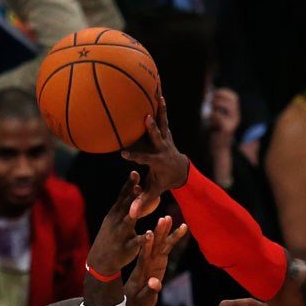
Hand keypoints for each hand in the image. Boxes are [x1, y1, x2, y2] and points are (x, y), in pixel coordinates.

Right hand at [89, 172, 147, 275]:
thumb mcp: (114, 220)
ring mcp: (120, 234)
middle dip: (131, 196)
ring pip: (128, 222)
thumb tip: (135, 190)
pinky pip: (135, 242)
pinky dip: (142, 238)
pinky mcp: (126, 247)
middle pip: (125, 206)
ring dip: (135, 214)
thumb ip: (125, 207)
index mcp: (115, 214)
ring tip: (141, 206)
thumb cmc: (111, 237)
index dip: (128, 185)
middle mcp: (116, 222)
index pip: (122, 197)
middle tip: (139, 184)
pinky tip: (150, 234)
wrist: (101, 260)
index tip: (135, 172)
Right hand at [121, 96, 190, 218]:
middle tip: (146, 118)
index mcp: (158, 162)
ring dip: (160, 111)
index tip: (124, 153)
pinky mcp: (166, 133)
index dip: (135, 156)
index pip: (144, 159)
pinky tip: (158, 92)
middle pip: (157, 138)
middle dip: (152, 129)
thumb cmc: (164, 181)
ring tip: (158, 96)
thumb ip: (143, 201)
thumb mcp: (154, 192)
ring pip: (163, 123)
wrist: (181, 171)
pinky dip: (161, 106)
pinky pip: (163, 117)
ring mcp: (166, 139)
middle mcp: (163, 149)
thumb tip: (131, 214)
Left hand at [125, 213, 187, 305]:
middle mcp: (147, 261)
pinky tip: (183, 227)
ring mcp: (154, 259)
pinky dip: (174, 237)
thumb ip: (150, 291)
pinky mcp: (160, 260)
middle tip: (163, 219)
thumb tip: (155, 283)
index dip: (147, 245)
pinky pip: (168, 247)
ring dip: (164, 231)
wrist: (135, 299)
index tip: (149, 234)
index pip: (144, 256)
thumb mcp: (144, 299)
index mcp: (142, 270)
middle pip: (153, 245)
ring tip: (168, 218)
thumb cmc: (139, 300)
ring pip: (161, 243)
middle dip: (158, 232)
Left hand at [207, 88, 240, 145]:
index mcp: (235, 113)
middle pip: (232, 100)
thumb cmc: (216, 132)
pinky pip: (218, 116)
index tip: (215, 92)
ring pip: (225, 107)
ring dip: (215, 106)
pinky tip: (209, 121)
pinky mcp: (227, 128)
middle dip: (220, 97)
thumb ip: (215, 107)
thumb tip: (209, 95)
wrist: (219, 148)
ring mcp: (233, 122)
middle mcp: (236, 116)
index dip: (225, 92)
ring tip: (210, 111)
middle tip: (210, 100)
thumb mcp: (216, 118)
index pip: (234, 98)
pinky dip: (212, 116)